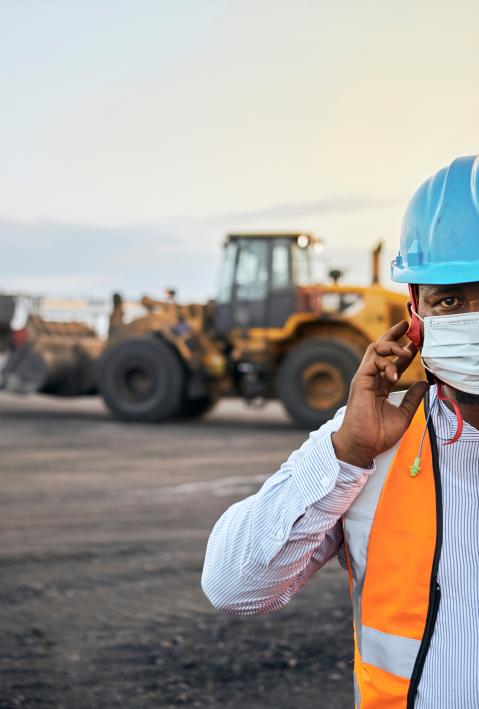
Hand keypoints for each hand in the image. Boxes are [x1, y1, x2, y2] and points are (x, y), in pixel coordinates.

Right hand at [332, 320, 426, 467]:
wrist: (363, 445)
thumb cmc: (377, 434)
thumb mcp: (403, 414)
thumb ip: (412, 398)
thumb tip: (423, 384)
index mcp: (379, 386)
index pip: (392, 362)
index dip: (404, 351)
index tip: (415, 342)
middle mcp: (371, 379)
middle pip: (380, 349)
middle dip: (393, 335)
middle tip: (406, 325)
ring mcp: (364, 379)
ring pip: (375, 350)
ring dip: (392, 345)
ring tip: (407, 350)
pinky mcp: (360, 381)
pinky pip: (372, 362)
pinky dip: (386, 363)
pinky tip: (395, 372)